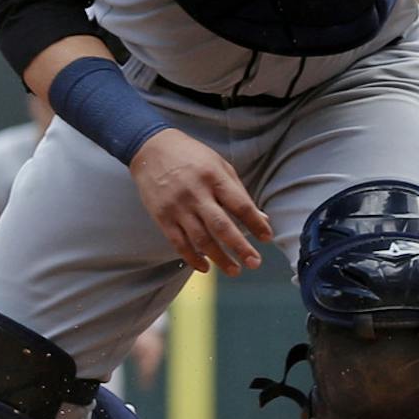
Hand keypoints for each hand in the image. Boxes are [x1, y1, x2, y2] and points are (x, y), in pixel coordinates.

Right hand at [128, 131, 271, 274]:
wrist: (151, 149)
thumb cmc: (192, 157)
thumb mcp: (219, 165)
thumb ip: (238, 192)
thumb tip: (261, 218)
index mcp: (214, 177)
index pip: (239, 204)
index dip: (255, 223)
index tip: (267, 237)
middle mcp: (196, 193)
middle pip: (221, 226)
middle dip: (240, 247)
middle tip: (255, 263)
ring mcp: (177, 207)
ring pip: (201, 240)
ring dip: (219, 258)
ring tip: (235, 270)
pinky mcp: (162, 217)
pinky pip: (179, 243)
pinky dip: (193, 258)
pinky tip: (205, 267)